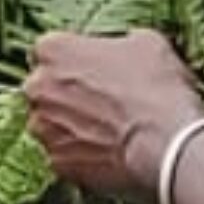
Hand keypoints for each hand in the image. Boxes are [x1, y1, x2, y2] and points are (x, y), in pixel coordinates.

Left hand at [25, 29, 203, 203]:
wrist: (167, 145)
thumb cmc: (157, 88)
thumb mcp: (147, 42)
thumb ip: (118, 41)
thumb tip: (120, 48)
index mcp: (53, 50)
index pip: (51, 51)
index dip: (76, 60)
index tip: (96, 70)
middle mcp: (37, 87)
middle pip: (46, 87)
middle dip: (68, 93)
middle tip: (105, 101)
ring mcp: (42, 127)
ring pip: (52, 122)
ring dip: (73, 124)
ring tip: (110, 129)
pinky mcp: (55, 161)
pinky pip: (65, 153)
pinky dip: (82, 152)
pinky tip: (111, 151)